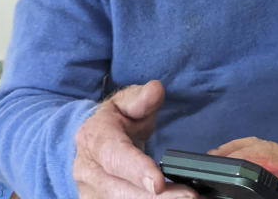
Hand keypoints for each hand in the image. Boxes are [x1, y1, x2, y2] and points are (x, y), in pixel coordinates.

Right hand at [73, 80, 196, 197]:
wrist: (93, 140)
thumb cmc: (115, 120)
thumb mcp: (127, 102)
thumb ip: (142, 98)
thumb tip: (156, 90)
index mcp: (94, 139)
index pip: (115, 158)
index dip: (137, 171)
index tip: (159, 183)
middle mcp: (87, 171)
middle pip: (121, 191)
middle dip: (157, 198)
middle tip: (189, 196)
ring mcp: (90, 192)